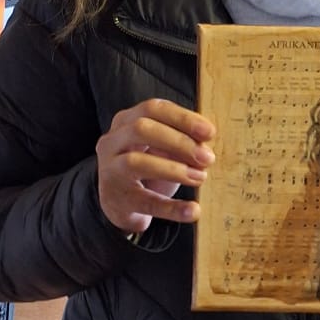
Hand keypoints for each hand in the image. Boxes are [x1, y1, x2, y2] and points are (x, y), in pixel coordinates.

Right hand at [96, 98, 216, 234]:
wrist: (118, 203)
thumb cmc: (146, 166)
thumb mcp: (160, 147)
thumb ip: (180, 141)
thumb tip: (205, 146)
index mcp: (125, 121)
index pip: (152, 109)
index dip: (182, 118)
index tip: (209, 132)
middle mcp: (112, 142)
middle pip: (142, 129)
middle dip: (179, 142)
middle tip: (207, 158)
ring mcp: (110, 171)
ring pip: (136, 162)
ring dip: (174, 169)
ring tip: (200, 178)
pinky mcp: (116, 200)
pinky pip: (145, 202)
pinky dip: (172, 207)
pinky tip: (193, 210)